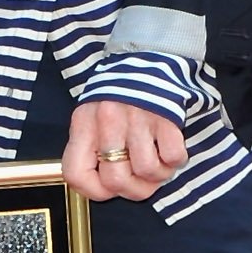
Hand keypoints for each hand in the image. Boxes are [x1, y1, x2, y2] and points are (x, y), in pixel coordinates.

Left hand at [63, 99, 185, 200]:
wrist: (146, 60)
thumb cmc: (117, 98)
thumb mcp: (90, 119)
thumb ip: (89, 150)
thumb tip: (101, 188)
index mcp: (84, 125)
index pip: (76, 174)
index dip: (94, 192)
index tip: (107, 189)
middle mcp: (108, 122)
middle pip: (116, 181)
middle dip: (133, 189)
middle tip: (140, 179)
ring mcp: (138, 119)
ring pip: (147, 172)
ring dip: (157, 173)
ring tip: (156, 158)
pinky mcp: (166, 118)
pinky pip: (173, 157)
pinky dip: (175, 159)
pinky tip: (168, 146)